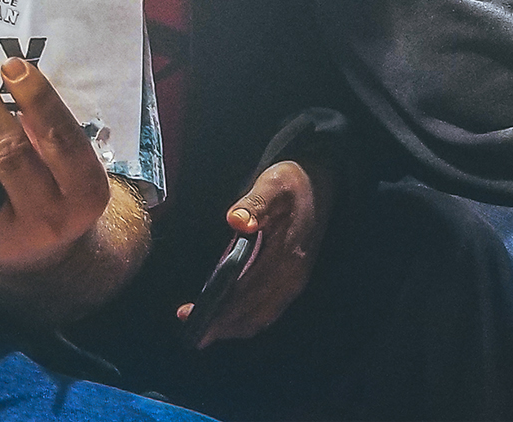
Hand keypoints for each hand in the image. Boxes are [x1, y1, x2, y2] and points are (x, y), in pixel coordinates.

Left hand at [0, 58, 111, 276]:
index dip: (36, 97)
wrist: (43, 257)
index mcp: (84, 191)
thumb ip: (45, 131)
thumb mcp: (70, 166)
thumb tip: (2, 78)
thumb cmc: (57, 190)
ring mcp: (6, 235)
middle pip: (11, 155)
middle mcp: (48, 217)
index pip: (60, 136)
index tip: (11, 64)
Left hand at [176, 159, 334, 345]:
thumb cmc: (292, 183)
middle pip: (253, 311)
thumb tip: (235, 220)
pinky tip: (229, 319)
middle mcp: (291, 275)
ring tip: (203, 329)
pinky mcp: (293, 280)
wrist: (321, 183)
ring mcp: (294, 281)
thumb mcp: (273, 183)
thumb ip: (255, 202)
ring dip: (233, 326)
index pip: (247, 290)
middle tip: (190, 329)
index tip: (191, 314)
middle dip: (221, 324)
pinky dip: (247, 320)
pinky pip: (268, 310)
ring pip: (261, 316)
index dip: (220, 307)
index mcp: (285, 254)